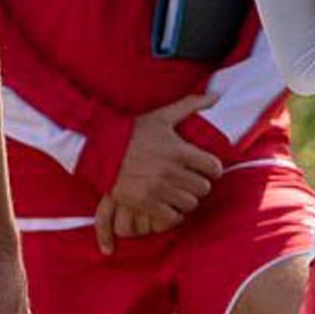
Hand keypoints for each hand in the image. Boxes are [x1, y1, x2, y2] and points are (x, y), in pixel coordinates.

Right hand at [93, 101, 222, 255]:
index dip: (213, 168)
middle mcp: (171, 171)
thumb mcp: (162, 116)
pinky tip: (168, 205)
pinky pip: (171, 217)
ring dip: (187, 199)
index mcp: (178, 150)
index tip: (207, 168)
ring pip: (190, 203)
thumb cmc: (132, 131)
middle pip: (203, 188)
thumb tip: (215, 96)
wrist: (99, 148)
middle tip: (191, 180)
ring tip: (180, 192)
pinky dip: (172, 213)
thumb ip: (190, 105)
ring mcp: (158, 189)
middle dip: (200, 184)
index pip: (213, 167)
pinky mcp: (145, 203)